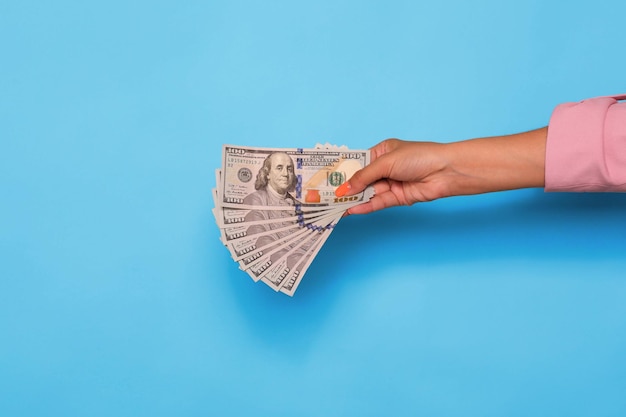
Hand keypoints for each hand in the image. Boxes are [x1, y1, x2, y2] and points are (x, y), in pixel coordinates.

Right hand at [335, 128, 546, 214]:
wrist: (445, 171)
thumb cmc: (419, 157)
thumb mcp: (386, 162)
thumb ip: (364, 177)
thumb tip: (345, 189)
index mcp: (382, 152)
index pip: (358, 162)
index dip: (343, 171)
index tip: (327, 179)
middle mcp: (385, 168)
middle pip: (361, 180)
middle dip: (346, 188)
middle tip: (326, 196)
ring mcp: (391, 183)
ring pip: (367, 193)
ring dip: (352, 200)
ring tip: (334, 206)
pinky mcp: (397, 197)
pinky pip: (377, 203)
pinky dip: (364, 207)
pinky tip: (351, 210)